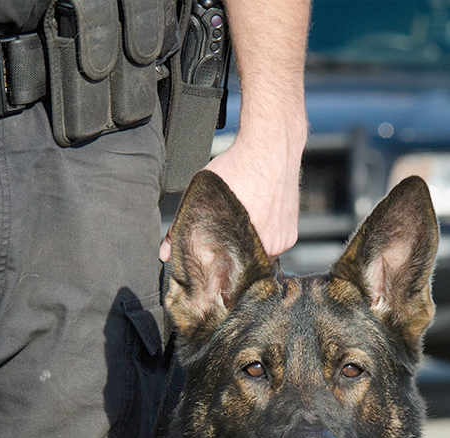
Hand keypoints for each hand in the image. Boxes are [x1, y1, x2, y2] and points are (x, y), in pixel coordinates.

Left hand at [160, 129, 304, 263]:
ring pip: (258, 256)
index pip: (226, 273)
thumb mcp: (200, 196)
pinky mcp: (291, 235)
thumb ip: (178, 228)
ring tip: (239, 227)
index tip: (210, 266)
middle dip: (230, 259)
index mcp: (242, 246)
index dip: (216, 271)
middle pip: (242, 267)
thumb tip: (164, 254)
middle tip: (223, 241)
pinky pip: (274, 245)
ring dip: (247, 247)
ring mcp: (281, 243)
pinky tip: (256, 219)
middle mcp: (266, 249)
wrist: (273, 145)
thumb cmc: (236, 167)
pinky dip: (264, 237)